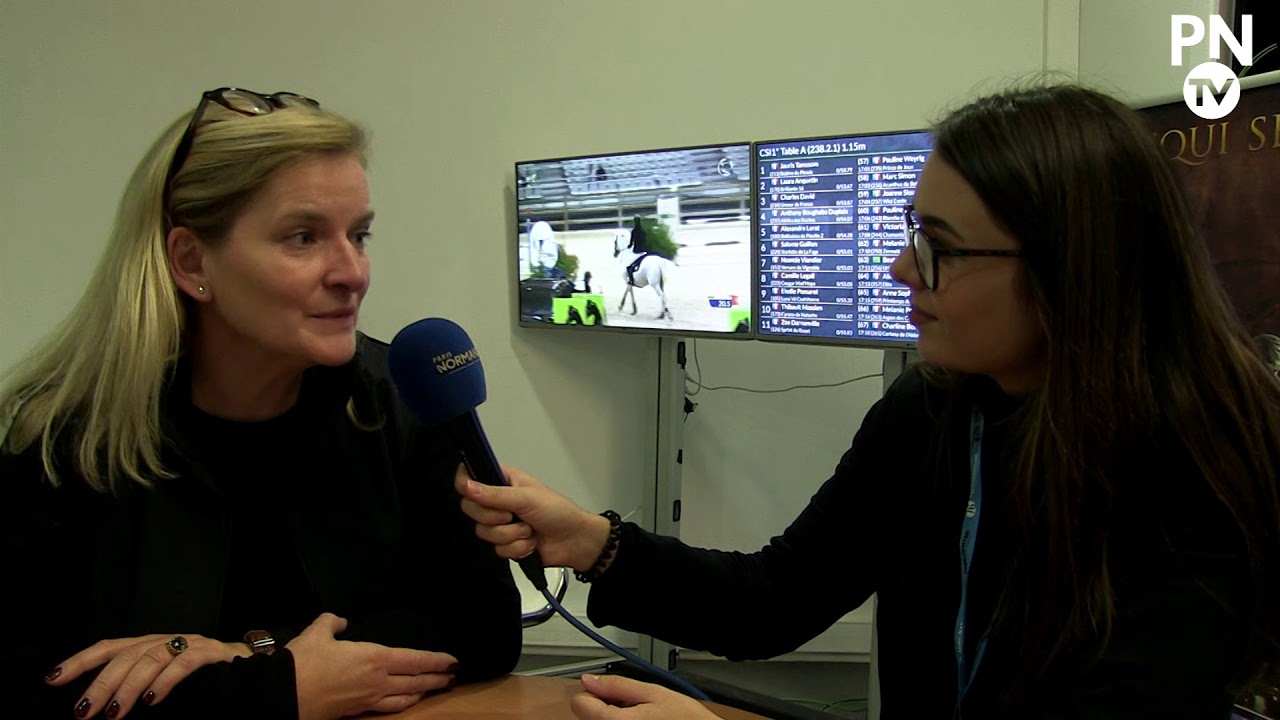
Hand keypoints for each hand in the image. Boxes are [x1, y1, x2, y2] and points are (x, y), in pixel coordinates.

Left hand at [46, 633, 249, 718]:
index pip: (110, 647)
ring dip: (127, 687)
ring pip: (150, 657)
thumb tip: (104, 710)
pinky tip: (151, 700)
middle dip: (100, 682)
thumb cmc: (209, 684)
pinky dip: (165, 681)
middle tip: (84, 712)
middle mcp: (168, 640)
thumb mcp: (167, 685)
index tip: (52, 679)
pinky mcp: (213, 654)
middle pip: (126, 653)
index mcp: (153, 645)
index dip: (80, 661)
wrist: (259, 674)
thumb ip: (141, 690)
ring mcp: (192, 643)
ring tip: (112, 713)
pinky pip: (185, 663)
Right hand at [288, 612, 456, 719]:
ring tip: (435, 688)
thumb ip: (332, 623)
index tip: (453, 661)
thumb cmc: (304, 661)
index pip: (415, 660)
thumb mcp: (318, 632)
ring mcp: (369, 699)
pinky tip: (406, 703)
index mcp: (374, 658)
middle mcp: (378, 681)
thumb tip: (340, 621)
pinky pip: (389, 709)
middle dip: (437, 678)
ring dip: (424, 692)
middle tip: (453, 676)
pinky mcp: (357, 711)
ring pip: (406, 698)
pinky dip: (404, 705)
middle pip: (416, 681)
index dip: (436, 661)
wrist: (284, 695)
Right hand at [455, 463, 611, 572]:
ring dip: (510, 535)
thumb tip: (466, 486)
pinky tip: (530, 542)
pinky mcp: (506, 543)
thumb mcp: (526, 498)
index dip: (465, 484)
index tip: (472, 493)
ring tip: (528, 529)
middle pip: (471, 509)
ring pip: (483, 532)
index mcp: (503, 480)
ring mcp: (501, 523)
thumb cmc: (558, 511)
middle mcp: (498, 500)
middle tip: (512, 515)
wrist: (574, 541)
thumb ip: (495, 494)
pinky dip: (517, 548)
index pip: (469, 477)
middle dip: (493, 517)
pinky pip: (496, 549)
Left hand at [570, 674, 722, 719]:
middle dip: (605, 704)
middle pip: (586, 714)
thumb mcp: (652, 692)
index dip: (595, 691)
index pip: (579, 703)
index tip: (613, 691)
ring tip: (638, 714)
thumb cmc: (683, 718)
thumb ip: (617, 685)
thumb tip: (589, 679)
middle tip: (631, 704)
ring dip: (611, 714)